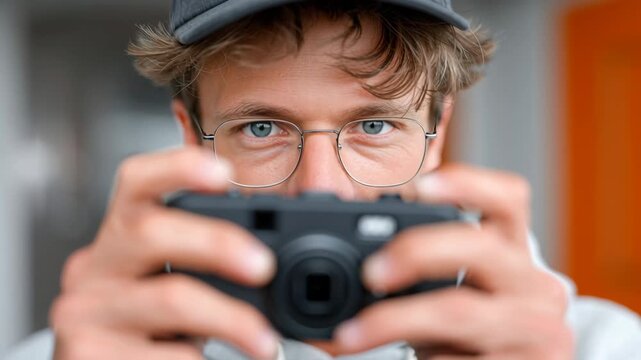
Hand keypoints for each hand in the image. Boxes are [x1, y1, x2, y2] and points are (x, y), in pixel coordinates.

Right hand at [50, 147, 279, 359]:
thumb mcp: (170, 283)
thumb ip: (202, 264)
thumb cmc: (151, 325)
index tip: (226, 173)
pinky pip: (165, 354)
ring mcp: (84, 311)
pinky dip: (201, 359)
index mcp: (121, 235)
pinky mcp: (86, 354)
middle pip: (151, 231)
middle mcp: (94, 265)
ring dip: (231, 319)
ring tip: (265, 342)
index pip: (136, 181)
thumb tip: (275, 263)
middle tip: (264, 267)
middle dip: (217, 243)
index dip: (179, 167)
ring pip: (170, 299)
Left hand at [333, 164, 573, 358]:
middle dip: (416, 252)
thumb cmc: (469, 332)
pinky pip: (457, 359)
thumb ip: (420, 269)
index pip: (508, 200)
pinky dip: (422, 359)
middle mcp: (535, 284)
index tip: (421, 184)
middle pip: (480, 248)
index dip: (467, 185)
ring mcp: (537, 330)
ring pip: (458, 311)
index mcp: (514, 253)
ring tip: (350, 335)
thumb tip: (342, 260)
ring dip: (392, 321)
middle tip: (370, 272)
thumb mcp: (453, 293)